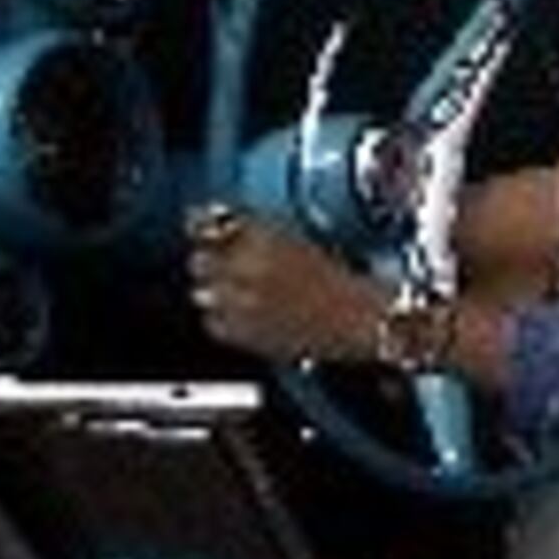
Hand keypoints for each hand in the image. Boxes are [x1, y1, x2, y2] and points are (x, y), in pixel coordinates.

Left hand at [186, 205, 386, 366]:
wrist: (359, 319)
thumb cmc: (340, 280)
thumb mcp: (298, 240)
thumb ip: (255, 231)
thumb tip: (218, 223)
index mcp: (262, 239)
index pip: (207, 226)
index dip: (203, 227)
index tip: (204, 228)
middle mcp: (245, 269)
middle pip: (199, 261)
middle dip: (210, 262)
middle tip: (229, 267)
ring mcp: (240, 304)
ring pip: (202, 293)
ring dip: (216, 291)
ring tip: (242, 295)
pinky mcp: (243, 334)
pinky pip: (213, 323)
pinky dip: (223, 319)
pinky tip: (247, 316)